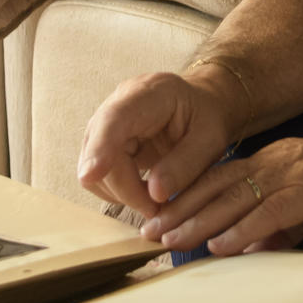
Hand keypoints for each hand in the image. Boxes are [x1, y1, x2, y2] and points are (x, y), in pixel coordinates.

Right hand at [77, 68, 245, 216]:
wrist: (200, 105)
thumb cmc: (207, 116)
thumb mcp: (211, 139)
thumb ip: (186, 164)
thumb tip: (154, 194)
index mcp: (149, 94)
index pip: (114, 119)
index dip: (99, 147)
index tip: (90, 176)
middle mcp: (118, 104)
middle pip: (100, 150)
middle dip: (125, 188)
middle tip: (157, 209)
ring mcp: (106, 124)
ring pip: (94, 167)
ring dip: (121, 193)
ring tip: (154, 201)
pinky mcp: (102, 143)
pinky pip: (98, 175)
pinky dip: (117, 191)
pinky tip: (142, 192)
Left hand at [139, 121, 302, 256]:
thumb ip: (280, 226)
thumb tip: (254, 251)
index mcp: (268, 164)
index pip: (216, 180)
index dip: (185, 199)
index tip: (157, 219)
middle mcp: (270, 165)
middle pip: (215, 188)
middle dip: (179, 211)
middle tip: (149, 233)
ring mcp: (288, 176)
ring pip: (233, 198)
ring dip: (200, 221)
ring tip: (173, 241)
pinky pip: (270, 211)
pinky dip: (244, 229)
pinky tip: (223, 245)